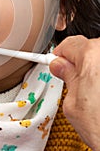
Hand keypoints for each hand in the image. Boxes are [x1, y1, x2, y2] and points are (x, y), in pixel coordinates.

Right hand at [50, 35, 99, 150]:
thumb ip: (66, 78)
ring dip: (94, 70)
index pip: (68, 45)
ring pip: (99, 58)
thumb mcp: (72, 105)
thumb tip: (61, 67)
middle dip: (77, 63)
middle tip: (73, 82)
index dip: (58, 57)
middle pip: (86, 48)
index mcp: (91, 56)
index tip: (55, 64)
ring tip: (93, 94)